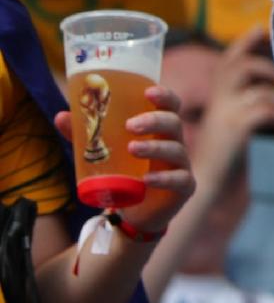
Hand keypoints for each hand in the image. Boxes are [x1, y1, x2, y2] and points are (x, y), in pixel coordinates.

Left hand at [55, 86, 193, 235]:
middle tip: (130, 125)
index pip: (170, 106)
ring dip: (155, 147)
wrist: (138, 210)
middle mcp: (174, 142)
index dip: (165, 96)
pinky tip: (147, 179)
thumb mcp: (105, 151)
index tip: (148, 92)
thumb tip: (61, 116)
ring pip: (176, 150)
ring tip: (132, 148)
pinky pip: (180, 179)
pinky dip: (164, 178)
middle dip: (154, 120)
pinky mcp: (184, 186)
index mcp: (159, 129)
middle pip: (174, 123)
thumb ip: (86, 134)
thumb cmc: (125, 171)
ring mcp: (181, 164)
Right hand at [196, 28, 273, 197]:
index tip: (261, 28)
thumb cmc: (227, 159)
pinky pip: (263, 110)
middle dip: (269, 68)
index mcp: (218, 98)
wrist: (209, 188)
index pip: (228, 60)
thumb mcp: (236, 126)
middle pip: (240, 66)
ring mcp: (224, 114)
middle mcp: (217, 102)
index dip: (244, 42)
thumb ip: (250, 106)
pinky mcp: (234, 129)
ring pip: (259, 90)